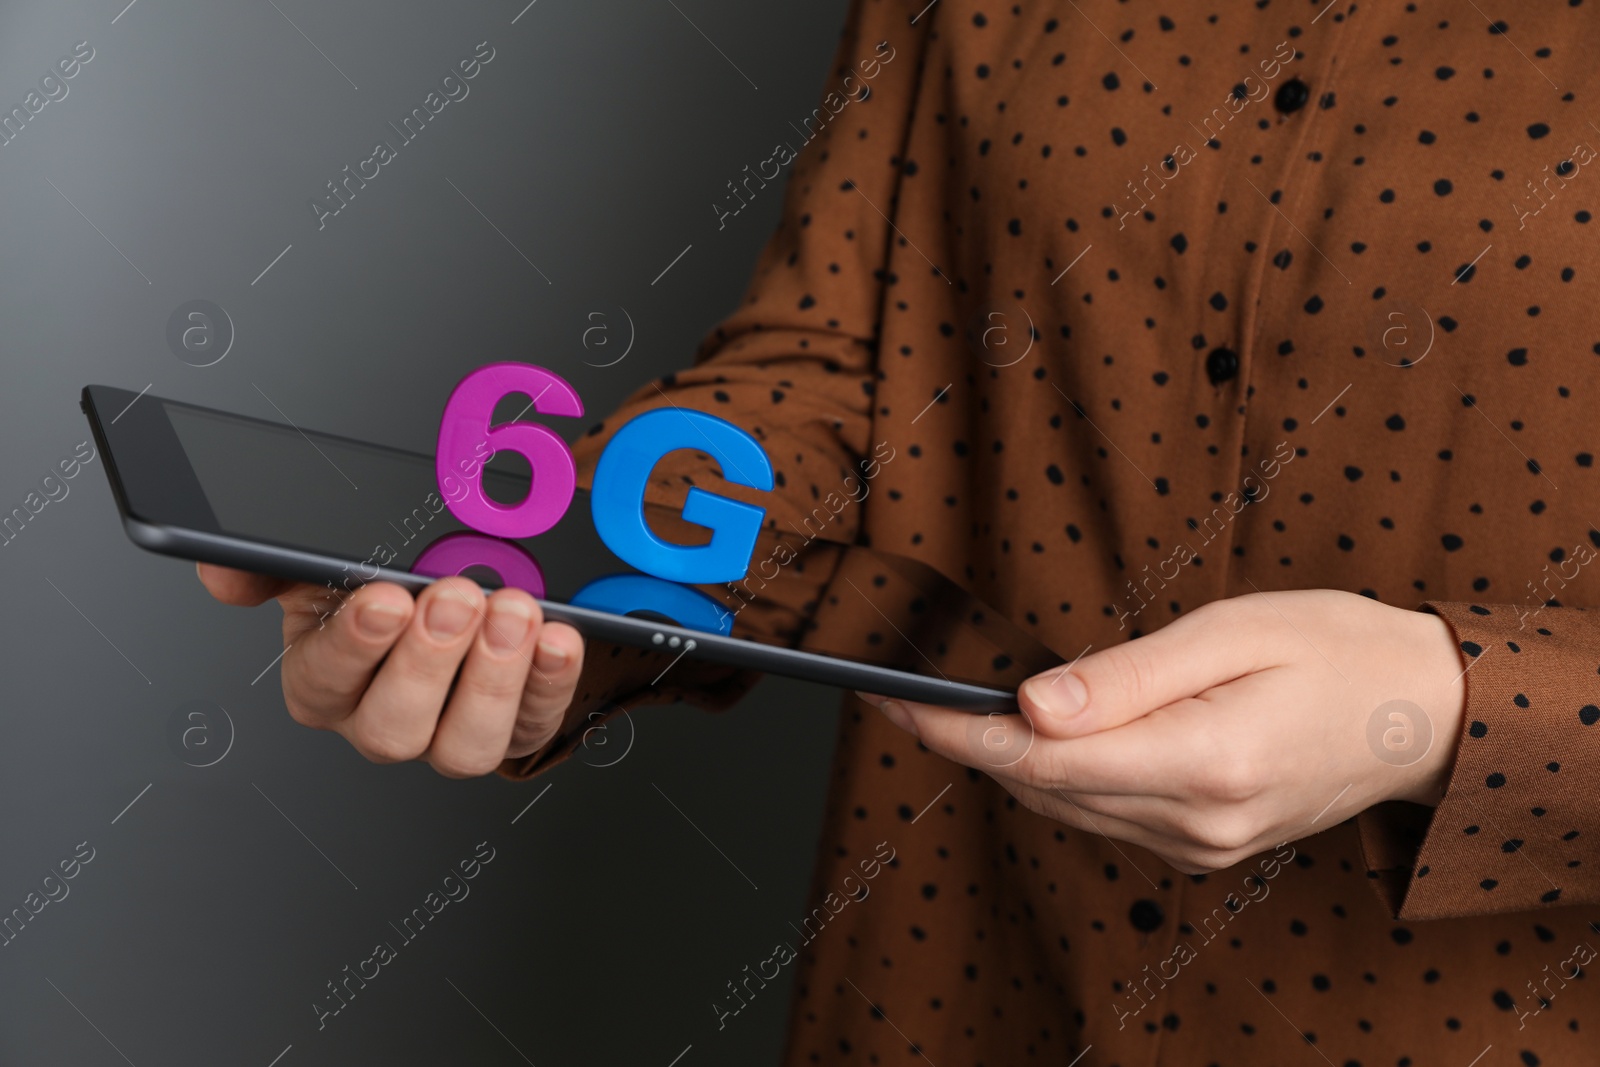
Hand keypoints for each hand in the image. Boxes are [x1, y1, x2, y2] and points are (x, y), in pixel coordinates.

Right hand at [198, 563, 584, 775]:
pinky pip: (534, 724)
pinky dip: (550, 681)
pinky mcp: (514, 730)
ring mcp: (450, 735)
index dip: (354, 645)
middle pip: (394, 726)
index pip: (324, 680)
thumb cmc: (383, 585)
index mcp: (324, 682)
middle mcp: (382, 720)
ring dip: (494, 679)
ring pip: (465, 747)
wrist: (452, 590)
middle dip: (429, 661)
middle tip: (457, 596)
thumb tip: (222, 574)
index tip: (385, 599)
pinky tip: (558, 637)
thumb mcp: (321, 563)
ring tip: (512, 613)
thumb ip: (267, 564)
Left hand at [859, 590, 1466, 873]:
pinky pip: (1103, 814)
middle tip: (898, 690)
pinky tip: (1034, 736)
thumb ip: (1126, 676)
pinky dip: (1057, 776)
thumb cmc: (1336, 652)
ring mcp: (1200, 845)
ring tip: (946, 708)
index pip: (1041, 760)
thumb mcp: (1233, 633)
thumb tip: (1030, 705)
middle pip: (1042, 788)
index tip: (892, 700)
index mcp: (1204, 764)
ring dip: (1004, 761)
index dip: (955, 733)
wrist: (1422, 715)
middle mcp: (1197, 822)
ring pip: (1065, 806)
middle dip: (964, 741)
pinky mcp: (1203, 846)